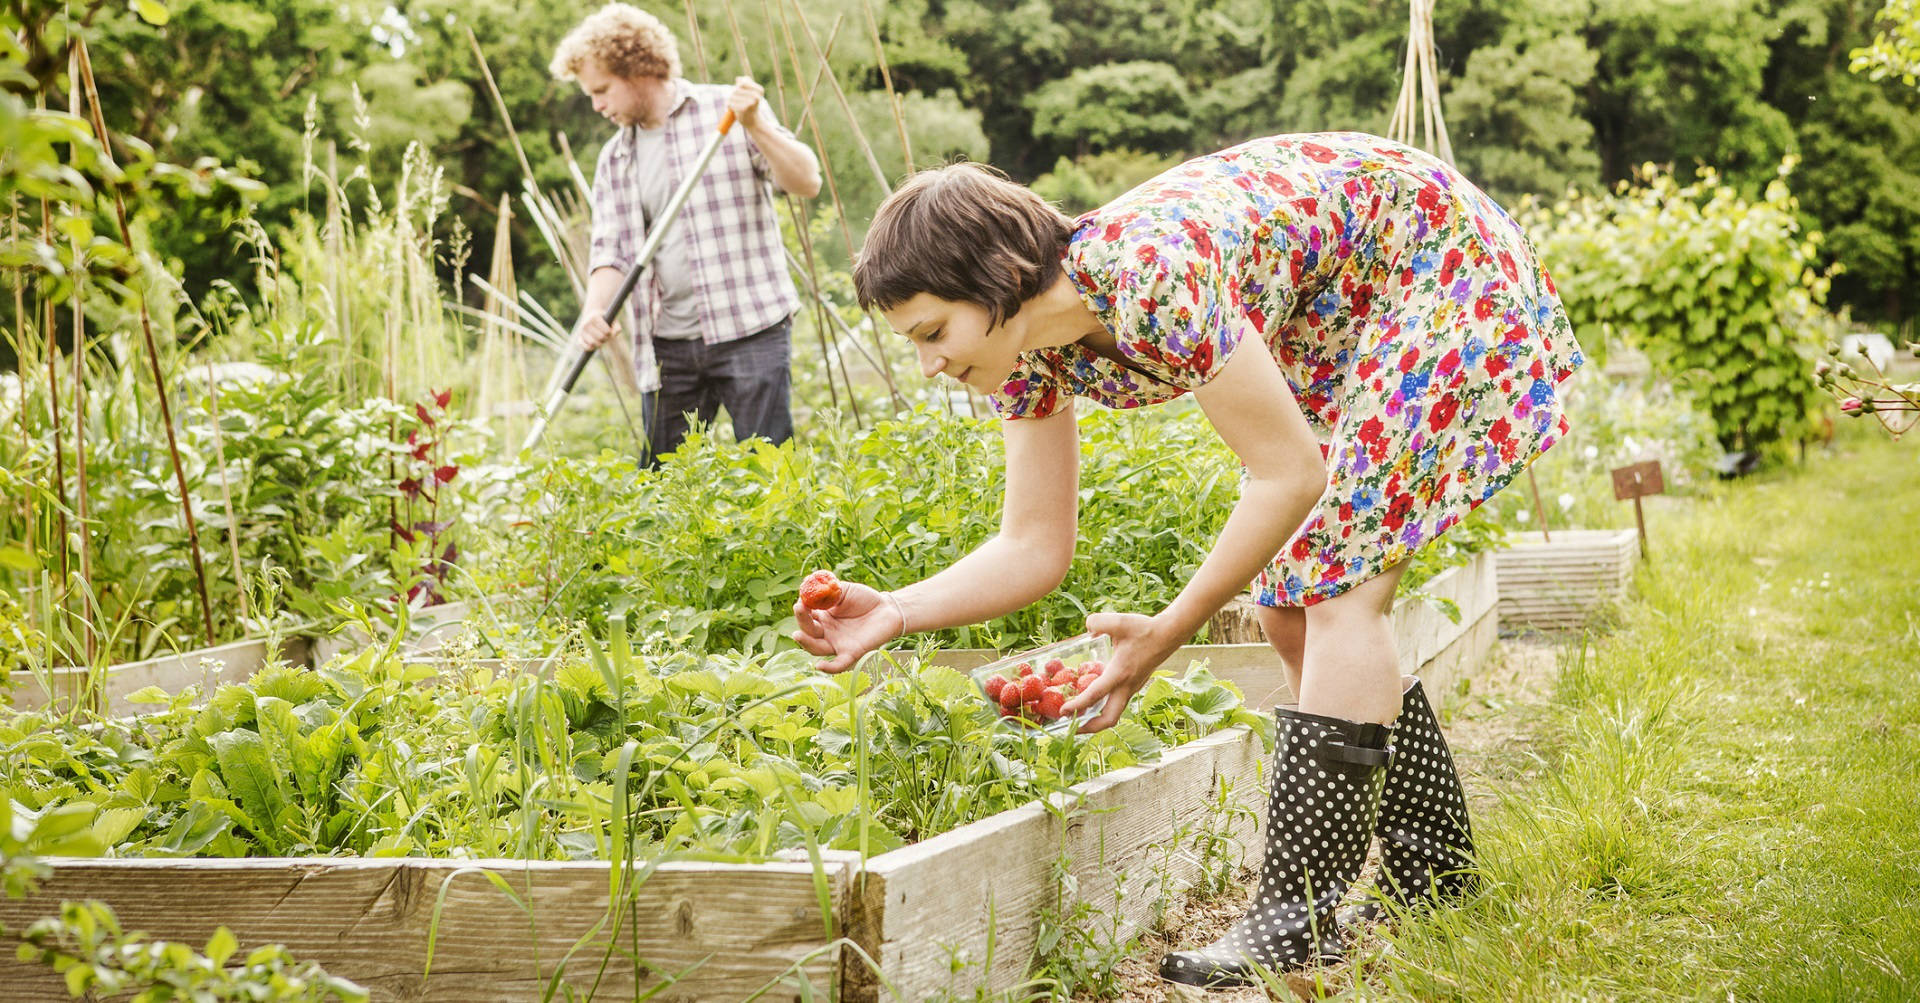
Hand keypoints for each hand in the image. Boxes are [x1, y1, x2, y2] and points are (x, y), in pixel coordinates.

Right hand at [573, 312, 613, 350]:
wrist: (591, 314)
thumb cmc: (604, 319)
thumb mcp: (612, 320)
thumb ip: (617, 328)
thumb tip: (613, 335)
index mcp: (594, 318)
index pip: (606, 331)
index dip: (610, 333)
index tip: (609, 330)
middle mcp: (586, 324)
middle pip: (600, 337)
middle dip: (605, 338)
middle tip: (605, 336)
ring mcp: (581, 331)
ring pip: (592, 343)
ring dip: (599, 344)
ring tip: (601, 340)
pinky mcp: (579, 337)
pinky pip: (584, 346)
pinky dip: (590, 348)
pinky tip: (594, 345)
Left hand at [727, 76, 764, 129]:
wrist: (752, 121)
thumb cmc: (750, 104)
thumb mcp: (750, 92)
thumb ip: (745, 82)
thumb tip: (738, 79)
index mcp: (760, 90)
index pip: (742, 82)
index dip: (738, 86)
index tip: (741, 92)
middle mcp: (757, 96)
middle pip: (736, 89)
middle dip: (734, 93)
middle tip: (736, 100)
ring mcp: (751, 103)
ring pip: (732, 95)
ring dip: (731, 100)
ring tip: (735, 104)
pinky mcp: (744, 109)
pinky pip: (731, 103)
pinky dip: (729, 105)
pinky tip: (733, 109)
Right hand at [791, 579, 901, 673]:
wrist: (887, 608)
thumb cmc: (864, 599)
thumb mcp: (844, 590)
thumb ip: (829, 590)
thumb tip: (809, 584)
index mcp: (822, 617)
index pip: (806, 615)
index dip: (801, 609)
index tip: (801, 600)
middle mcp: (826, 632)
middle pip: (808, 632)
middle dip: (802, 621)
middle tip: (799, 609)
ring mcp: (837, 644)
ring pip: (817, 648)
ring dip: (806, 643)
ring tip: (798, 634)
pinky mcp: (851, 653)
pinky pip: (838, 664)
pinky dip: (829, 667)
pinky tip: (819, 666)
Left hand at [1062, 611, 1181, 732]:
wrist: (1169, 634)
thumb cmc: (1145, 629)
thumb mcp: (1118, 621)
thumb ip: (1097, 622)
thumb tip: (1087, 627)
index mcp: (1119, 674)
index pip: (1095, 696)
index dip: (1077, 706)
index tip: (1063, 712)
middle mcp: (1126, 686)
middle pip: (1109, 719)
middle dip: (1089, 727)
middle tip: (1071, 727)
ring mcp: (1132, 688)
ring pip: (1114, 712)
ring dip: (1097, 718)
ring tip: (1079, 715)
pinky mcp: (1135, 685)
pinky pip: (1118, 701)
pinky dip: (1104, 705)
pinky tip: (1093, 696)